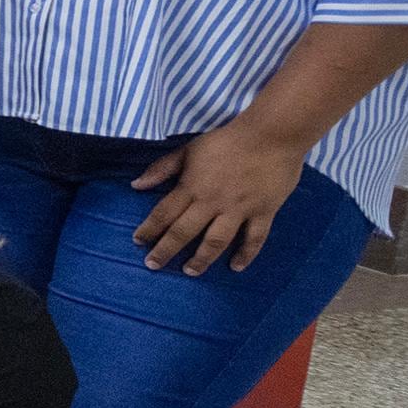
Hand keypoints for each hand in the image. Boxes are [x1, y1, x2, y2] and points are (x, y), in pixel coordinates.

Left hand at [133, 118, 308, 274]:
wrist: (271, 135)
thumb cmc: (226, 140)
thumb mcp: (188, 149)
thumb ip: (162, 168)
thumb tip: (136, 185)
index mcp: (192, 186)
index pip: (164, 213)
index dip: (149, 229)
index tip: (138, 242)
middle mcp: (212, 202)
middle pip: (184, 232)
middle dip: (166, 250)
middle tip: (153, 265)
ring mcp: (238, 209)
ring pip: (216, 241)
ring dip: (201, 259)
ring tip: (190, 272)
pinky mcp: (263, 212)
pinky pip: (254, 239)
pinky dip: (246, 254)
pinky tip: (236, 266)